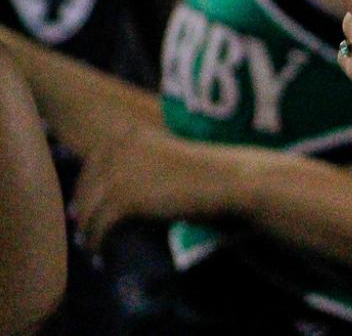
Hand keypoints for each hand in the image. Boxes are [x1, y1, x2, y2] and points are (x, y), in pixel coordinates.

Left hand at [72, 127, 231, 251]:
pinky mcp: (126, 199)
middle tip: (86, 236)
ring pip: (88, 211)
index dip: (86, 191)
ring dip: (88, 233)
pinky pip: (100, 227)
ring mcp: (120, 174)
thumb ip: (137, 169)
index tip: (85, 212)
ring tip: (94, 249)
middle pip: (85, 189)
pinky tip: (103, 255)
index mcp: (130, 135)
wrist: (230, 181)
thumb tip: (105, 196)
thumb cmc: (209, 174)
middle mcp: (119, 150)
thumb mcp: (166, 162)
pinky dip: (99, 243)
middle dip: (84, 214)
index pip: (92, 166)